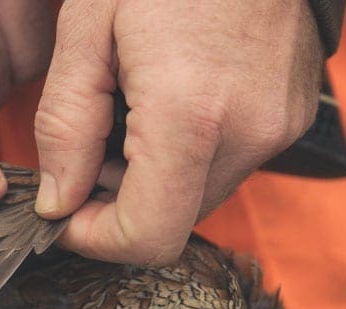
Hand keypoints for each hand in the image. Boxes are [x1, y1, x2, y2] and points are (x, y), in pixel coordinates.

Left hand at [34, 0, 323, 263]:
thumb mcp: (86, 31)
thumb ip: (66, 124)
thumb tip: (57, 201)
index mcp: (190, 114)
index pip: (145, 237)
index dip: (93, 239)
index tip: (60, 212)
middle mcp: (246, 133)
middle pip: (169, 223)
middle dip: (114, 205)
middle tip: (86, 150)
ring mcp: (276, 128)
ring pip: (195, 199)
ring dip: (148, 181)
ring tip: (125, 115)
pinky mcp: (287, 119)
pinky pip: (223, 168)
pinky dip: (182, 159)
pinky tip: (163, 106)